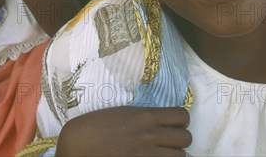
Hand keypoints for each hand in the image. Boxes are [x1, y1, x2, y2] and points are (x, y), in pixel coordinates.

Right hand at [56, 106, 191, 155]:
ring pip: (181, 156)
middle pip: (186, 138)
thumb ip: (144, 117)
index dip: (180, 121)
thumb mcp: (123, 113)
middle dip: (179, 140)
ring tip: (163, 154)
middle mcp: (151, 135)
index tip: (173, 125)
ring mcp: (148, 154)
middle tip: (168, 142)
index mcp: (146, 116)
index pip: (182, 116)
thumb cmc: (96, 125)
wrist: (79, 144)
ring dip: (174, 155)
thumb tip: (160, 122)